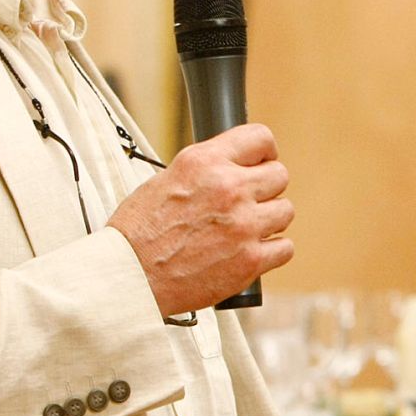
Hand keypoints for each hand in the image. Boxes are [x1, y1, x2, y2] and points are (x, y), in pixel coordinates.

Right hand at [107, 123, 293, 316]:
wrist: (129, 277)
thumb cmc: (139, 231)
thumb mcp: (167, 178)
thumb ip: (207, 169)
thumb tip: (237, 166)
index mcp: (205, 162)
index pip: (260, 138)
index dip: (264, 152)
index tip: (261, 163)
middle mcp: (229, 188)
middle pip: (279, 175)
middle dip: (266, 188)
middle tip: (248, 202)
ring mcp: (243, 225)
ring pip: (285, 211)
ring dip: (269, 220)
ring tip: (243, 230)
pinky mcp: (251, 260)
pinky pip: (285, 248)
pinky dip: (271, 251)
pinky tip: (249, 251)